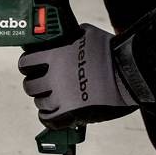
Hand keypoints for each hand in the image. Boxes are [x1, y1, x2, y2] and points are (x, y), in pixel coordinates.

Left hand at [17, 24, 139, 129]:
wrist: (129, 74)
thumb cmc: (113, 52)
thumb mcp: (87, 34)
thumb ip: (70, 36)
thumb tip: (65, 35)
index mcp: (56, 55)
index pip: (26, 63)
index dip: (28, 66)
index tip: (33, 68)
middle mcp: (54, 76)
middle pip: (30, 86)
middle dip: (36, 85)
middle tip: (44, 85)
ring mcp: (62, 96)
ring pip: (40, 103)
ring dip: (45, 101)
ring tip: (55, 98)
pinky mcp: (71, 113)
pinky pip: (48, 119)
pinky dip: (48, 117)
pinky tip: (52, 113)